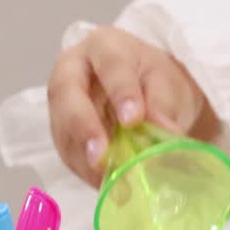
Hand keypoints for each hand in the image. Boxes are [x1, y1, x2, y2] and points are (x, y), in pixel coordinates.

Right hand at [48, 26, 216, 186]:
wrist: (145, 89)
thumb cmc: (155, 80)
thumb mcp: (168, 84)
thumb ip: (164, 105)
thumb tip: (166, 135)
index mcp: (105, 47)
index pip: (111, 65)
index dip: (121, 92)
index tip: (133, 119)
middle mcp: (73, 68)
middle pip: (66, 93)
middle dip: (83, 126)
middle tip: (101, 156)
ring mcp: (62, 99)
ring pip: (61, 125)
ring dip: (82, 156)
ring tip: (108, 179)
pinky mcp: (61, 127)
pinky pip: (66, 149)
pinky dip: (84, 169)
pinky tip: (104, 182)